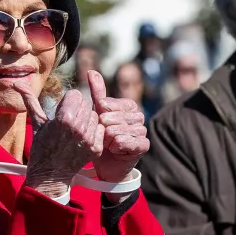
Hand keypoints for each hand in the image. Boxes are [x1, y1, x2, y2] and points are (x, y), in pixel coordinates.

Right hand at [16, 83, 103, 199]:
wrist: (49, 175)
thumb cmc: (41, 147)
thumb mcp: (37, 122)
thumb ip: (30, 100)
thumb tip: (17, 83)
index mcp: (64, 118)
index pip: (76, 94)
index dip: (68, 102)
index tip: (62, 112)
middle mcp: (78, 128)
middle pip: (86, 104)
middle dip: (77, 110)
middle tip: (68, 123)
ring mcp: (88, 139)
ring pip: (94, 115)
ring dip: (86, 120)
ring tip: (75, 131)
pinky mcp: (96, 149)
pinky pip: (100, 129)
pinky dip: (93, 132)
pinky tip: (82, 139)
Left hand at [88, 70, 148, 196]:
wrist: (107, 163)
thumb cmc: (101, 137)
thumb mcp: (97, 113)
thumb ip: (97, 93)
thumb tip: (91, 71)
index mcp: (128, 105)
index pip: (108, 105)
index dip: (99, 116)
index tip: (99, 125)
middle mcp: (138, 116)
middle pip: (112, 118)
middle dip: (102, 129)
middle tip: (103, 137)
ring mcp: (142, 131)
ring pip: (117, 131)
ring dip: (108, 140)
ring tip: (108, 144)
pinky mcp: (144, 145)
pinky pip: (126, 142)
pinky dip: (117, 147)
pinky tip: (115, 150)